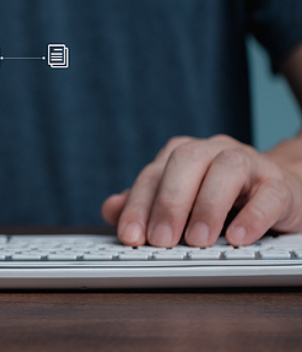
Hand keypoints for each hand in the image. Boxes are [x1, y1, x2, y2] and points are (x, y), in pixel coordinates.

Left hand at [101, 135, 301, 246]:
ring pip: (227, 170)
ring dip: (208, 206)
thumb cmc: (221, 199)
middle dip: (170, 203)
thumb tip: (110, 208)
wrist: (279, 192)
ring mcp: (249, 163)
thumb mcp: (181, 201)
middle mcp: (213, 151)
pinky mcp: (280, 184)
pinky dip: (253, 216)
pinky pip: (268, 194)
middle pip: (185, 163)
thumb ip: (145, 204)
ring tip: (197, 241)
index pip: (153, 175)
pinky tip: (238, 238)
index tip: (130, 236)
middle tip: (161, 240)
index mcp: (182, 154)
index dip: (138, 206)